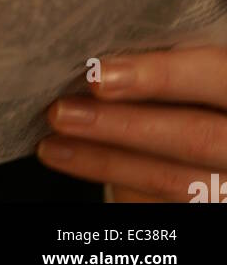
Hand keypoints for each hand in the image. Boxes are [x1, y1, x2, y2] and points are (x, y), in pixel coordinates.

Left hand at [37, 46, 226, 201]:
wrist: (213, 135)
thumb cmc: (189, 86)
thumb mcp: (190, 64)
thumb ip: (164, 58)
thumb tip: (94, 58)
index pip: (213, 75)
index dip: (160, 76)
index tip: (99, 76)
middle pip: (194, 136)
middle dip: (121, 125)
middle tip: (60, 112)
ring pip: (174, 180)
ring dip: (105, 160)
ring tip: (53, 141)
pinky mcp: (209, 207)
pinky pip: (162, 203)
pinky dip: (116, 183)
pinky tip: (74, 162)